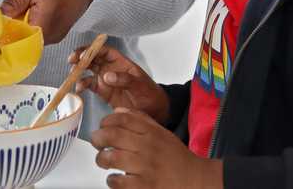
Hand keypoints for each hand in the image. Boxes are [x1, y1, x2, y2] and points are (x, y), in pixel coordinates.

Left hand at [0, 0, 96, 43]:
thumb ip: (15, 0)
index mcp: (45, 19)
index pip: (15, 39)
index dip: (1, 33)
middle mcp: (51, 34)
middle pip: (20, 42)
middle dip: (9, 30)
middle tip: (9, 10)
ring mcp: (55, 38)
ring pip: (27, 40)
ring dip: (19, 28)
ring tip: (23, 8)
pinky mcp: (56, 37)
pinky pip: (35, 37)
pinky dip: (28, 28)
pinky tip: (31, 13)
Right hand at [73, 46, 169, 124]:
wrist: (152, 110)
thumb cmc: (149, 93)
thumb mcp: (140, 85)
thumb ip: (125, 80)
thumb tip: (107, 76)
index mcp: (121, 62)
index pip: (104, 51)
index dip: (93, 50)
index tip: (84, 54)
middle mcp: (111, 68)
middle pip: (93, 58)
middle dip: (81, 57)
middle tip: (72, 60)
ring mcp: (105, 80)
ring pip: (88, 70)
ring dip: (79, 71)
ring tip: (73, 75)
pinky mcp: (103, 92)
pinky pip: (89, 85)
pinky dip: (82, 85)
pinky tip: (79, 88)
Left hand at [91, 109, 222, 188]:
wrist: (195, 180)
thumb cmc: (176, 158)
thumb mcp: (162, 133)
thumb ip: (140, 121)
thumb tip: (118, 111)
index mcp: (152, 132)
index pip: (123, 119)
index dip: (107, 120)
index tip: (102, 126)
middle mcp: (148, 147)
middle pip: (113, 135)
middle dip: (98, 138)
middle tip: (96, 142)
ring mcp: (145, 167)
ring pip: (111, 158)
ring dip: (101, 159)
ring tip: (103, 160)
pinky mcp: (143, 186)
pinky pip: (118, 181)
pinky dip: (111, 179)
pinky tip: (114, 178)